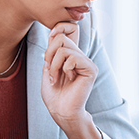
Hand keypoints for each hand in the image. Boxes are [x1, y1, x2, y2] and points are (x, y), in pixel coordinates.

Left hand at [41, 22, 100, 138]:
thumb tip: (54, 34)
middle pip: (62, 38)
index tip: (49, 36)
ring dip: (54, 65)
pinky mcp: (90, 69)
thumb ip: (52, 52)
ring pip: (65, 49)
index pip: (69, 31)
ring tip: (54, 77)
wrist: (61, 111)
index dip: (59, 28)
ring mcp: (86, 62)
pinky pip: (72, 58)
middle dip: (49, 53)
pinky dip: (64, 68)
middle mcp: (80, 57)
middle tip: (48, 69)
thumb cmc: (54, 94)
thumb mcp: (48, 68)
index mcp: (71, 55)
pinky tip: (68, 78)